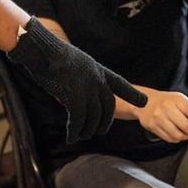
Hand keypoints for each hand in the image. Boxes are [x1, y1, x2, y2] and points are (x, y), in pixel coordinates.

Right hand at [7, 17, 147, 143]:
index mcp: (97, 69)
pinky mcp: (74, 97)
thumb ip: (80, 79)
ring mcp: (86, 88)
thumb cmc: (51, 54)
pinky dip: (75, 131)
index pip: (119, 83)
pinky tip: (71, 138)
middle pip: (108, 107)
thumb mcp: (73, 63)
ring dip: (88, 130)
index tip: (144, 102)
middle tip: (99, 132)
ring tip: (81, 136)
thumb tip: (75, 98)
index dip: (132, 94)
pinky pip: (78, 120)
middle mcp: (96, 80)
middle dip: (105, 123)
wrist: (42, 50)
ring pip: (94, 117)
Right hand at [134, 88, 187, 142]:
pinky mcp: (152, 126)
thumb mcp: (179, 98)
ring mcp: (158, 118)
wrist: (145, 101)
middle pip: (187, 127)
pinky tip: (176, 133)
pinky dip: (175, 138)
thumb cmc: (165, 101)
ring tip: (186, 133)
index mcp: (176, 100)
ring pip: (178, 135)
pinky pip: (169, 138)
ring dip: (185, 137)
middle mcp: (166, 108)